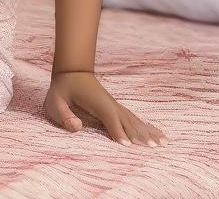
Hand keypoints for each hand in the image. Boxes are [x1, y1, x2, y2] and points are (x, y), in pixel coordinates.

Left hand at [43, 71, 168, 146]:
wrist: (71, 71)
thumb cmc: (62, 89)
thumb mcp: (55, 102)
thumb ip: (64, 115)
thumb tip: (77, 126)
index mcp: (97, 104)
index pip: (109, 119)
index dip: (117, 132)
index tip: (128, 145)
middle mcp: (110, 105)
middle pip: (127, 121)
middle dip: (139, 135)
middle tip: (154, 148)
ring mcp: (115, 106)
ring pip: (134, 121)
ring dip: (147, 132)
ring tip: (163, 143)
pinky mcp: (116, 109)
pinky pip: (134, 119)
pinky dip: (147, 127)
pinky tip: (158, 134)